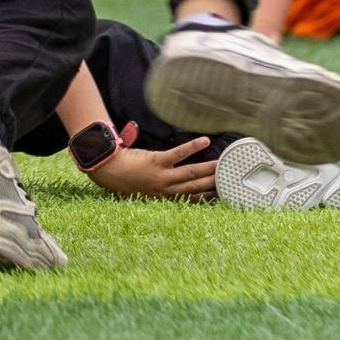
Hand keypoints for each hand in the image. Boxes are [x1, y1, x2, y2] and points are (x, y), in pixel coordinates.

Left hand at [87, 129, 215, 200]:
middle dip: (214, 184)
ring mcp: (162, 177)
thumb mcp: (146, 189)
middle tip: (232, 180)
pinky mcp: (157, 162)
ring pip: (191, 174)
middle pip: (196, 188)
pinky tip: (205, 140)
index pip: (192, 199)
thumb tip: (176, 180)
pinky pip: (178, 154)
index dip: (209, 197)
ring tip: (224, 164)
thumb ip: (162, 187)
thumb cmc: (125, 180)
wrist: (108, 172)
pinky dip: (192, 147)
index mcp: (165, 198)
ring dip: (209, 169)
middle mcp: (166, 191)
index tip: (224, 194)